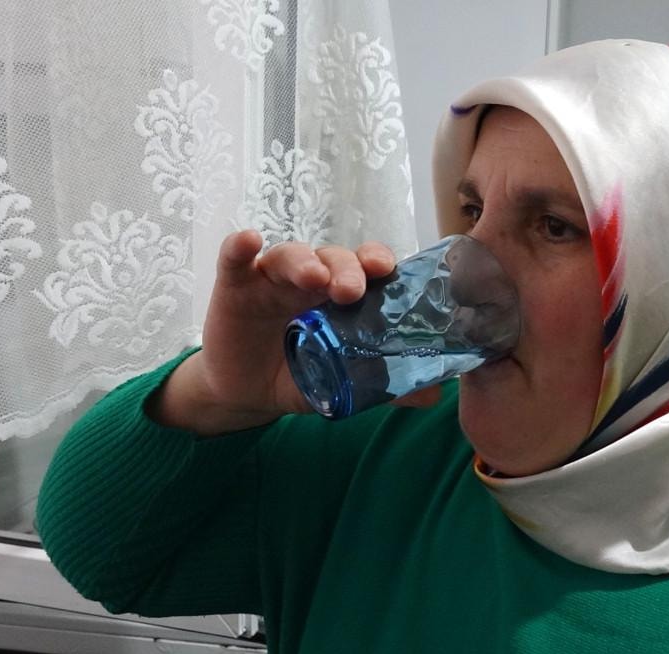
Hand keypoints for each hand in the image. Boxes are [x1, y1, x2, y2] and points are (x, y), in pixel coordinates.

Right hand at [149, 231, 439, 434]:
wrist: (249, 394)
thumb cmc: (302, 374)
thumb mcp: (343, 384)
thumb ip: (386, 386)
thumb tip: (433, 395)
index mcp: (343, 294)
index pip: (366, 266)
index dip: (378, 261)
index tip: (388, 270)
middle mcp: (312, 279)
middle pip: (334, 258)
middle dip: (347, 269)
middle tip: (352, 291)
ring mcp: (273, 278)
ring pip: (291, 254)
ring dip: (303, 261)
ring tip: (313, 277)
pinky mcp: (235, 285)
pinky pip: (235, 257)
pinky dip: (240, 246)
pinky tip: (248, 241)